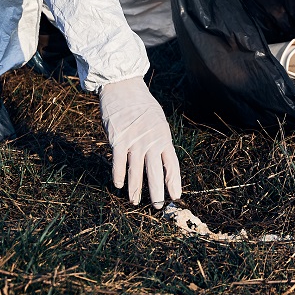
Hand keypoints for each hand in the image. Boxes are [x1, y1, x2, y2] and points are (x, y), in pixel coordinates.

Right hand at [99, 77, 181, 207]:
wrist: (123, 87)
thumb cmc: (141, 105)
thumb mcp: (158, 120)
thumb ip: (159, 139)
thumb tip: (161, 159)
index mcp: (163, 136)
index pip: (172, 164)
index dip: (174, 182)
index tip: (176, 196)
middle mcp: (150, 141)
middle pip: (155, 173)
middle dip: (157, 193)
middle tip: (158, 207)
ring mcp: (134, 141)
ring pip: (136, 173)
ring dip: (136, 190)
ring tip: (135, 202)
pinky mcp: (118, 140)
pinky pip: (118, 164)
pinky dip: (118, 176)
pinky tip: (118, 185)